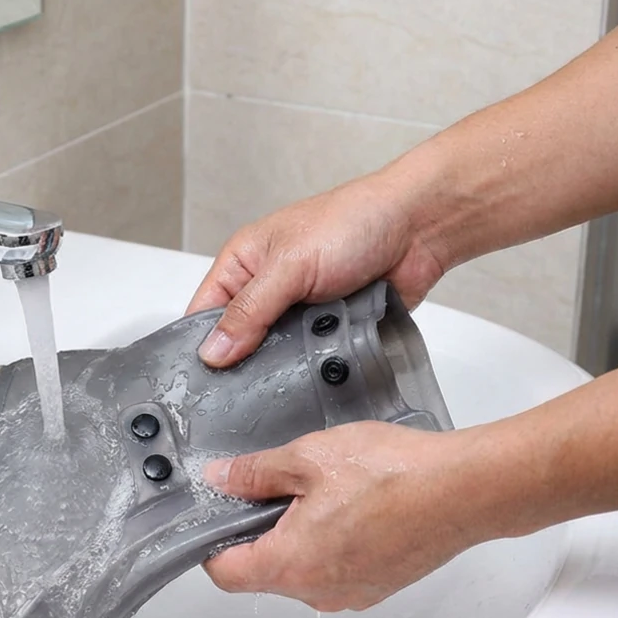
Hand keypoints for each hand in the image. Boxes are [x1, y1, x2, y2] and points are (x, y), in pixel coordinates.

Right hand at [186, 173, 448, 367]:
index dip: (199, 347)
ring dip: (281, 367)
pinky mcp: (328, 330)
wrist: (419, 229)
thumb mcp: (289, 265)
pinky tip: (312, 378)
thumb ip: (250, 311)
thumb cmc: (354, 222)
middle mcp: (267, 289)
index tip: (199, 382)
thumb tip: (213, 352)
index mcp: (244, 263)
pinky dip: (312, 368)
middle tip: (238, 396)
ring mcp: (298, 312)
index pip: (203, 313)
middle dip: (241, 364)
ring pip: (274, 356)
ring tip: (278, 386)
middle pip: (237, 341)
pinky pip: (310, 360)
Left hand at [202, 421, 497, 610]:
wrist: (463, 489)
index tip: (217, 517)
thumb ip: (256, 473)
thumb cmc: (393, 476)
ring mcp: (354, 593)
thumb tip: (221, 479)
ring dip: (300, 536)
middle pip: (264, 572)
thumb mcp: (308, 459)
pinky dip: (335, 542)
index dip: (212, 544)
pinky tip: (354, 503)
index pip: (226, 574)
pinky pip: (340, 569)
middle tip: (275, 487)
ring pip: (304, 571)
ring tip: (323, 490)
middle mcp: (319, 592)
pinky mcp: (381, 585)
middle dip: (260, 532)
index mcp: (290, 566)